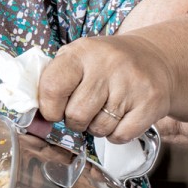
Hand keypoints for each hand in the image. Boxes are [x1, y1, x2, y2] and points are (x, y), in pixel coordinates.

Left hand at [35, 34, 174, 143]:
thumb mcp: (77, 59)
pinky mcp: (151, 101)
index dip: (49, 108)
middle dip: (75, 120)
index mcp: (81, 52)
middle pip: (76, 114)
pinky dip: (117, 134)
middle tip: (84, 110)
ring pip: (98, 128)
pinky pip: (121, 135)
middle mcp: (107, 64)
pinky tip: (122, 117)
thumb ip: (53, 81)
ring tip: (105, 109)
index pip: (52, 87)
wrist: (155, 59)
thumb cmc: (105, 65)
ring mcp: (131, 83)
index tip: (54, 111)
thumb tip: (31, 115)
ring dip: (97, 127)